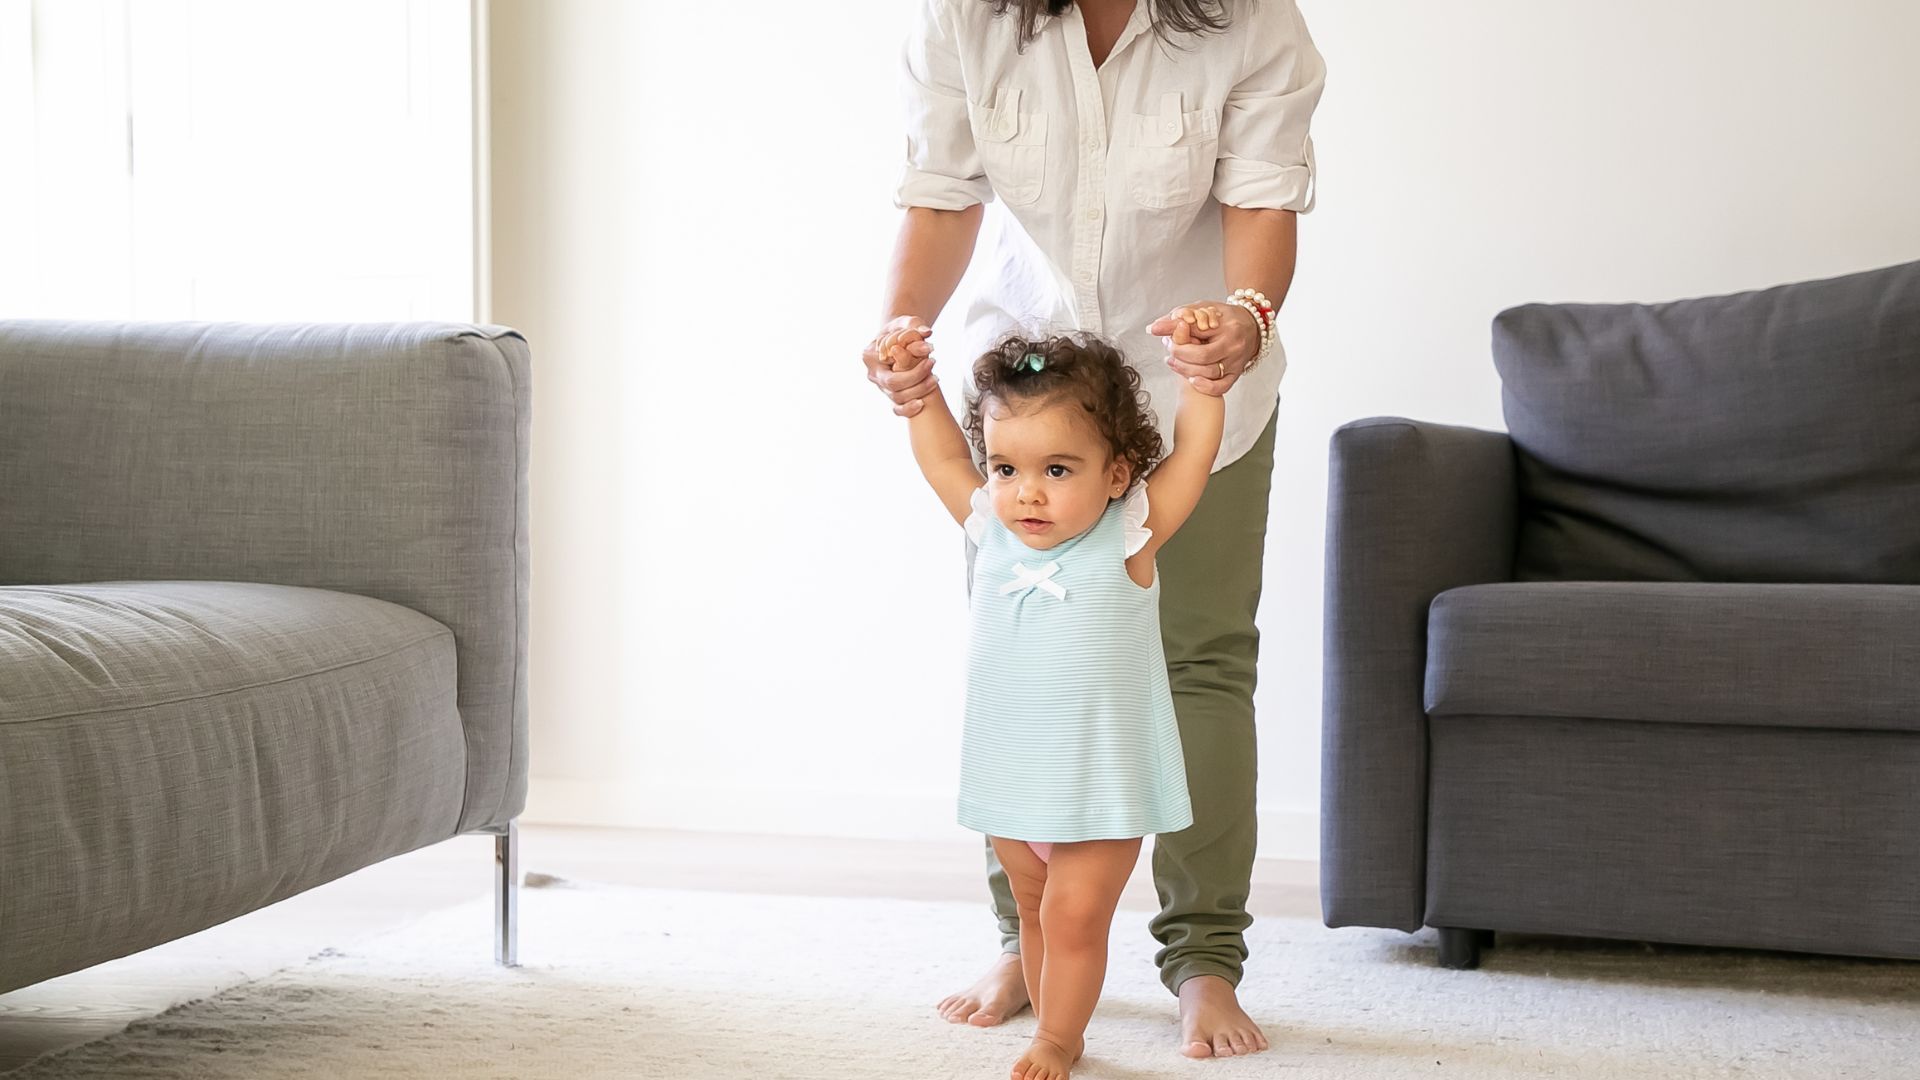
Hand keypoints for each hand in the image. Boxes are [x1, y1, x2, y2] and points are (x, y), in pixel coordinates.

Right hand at [863, 316, 939, 417]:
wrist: (899, 340)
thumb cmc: (902, 330)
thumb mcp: (906, 323)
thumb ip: (915, 325)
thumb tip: (926, 333)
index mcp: (870, 355)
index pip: (889, 364)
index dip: (911, 365)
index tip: (930, 356)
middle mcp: (873, 373)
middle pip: (893, 385)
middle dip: (916, 378)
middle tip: (933, 364)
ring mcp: (881, 386)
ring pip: (897, 398)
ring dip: (918, 391)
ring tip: (935, 378)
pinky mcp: (890, 395)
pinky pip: (896, 409)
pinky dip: (908, 409)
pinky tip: (922, 404)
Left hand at [1146, 301, 1260, 395]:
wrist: (1252, 326)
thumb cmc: (1224, 317)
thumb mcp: (1202, 308)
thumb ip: (1178, 316)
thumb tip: (1152, 328)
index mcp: (1225, 324)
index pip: (1196, 330)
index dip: (1174, 332)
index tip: (1157, 332)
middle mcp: (1233, 344)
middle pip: (1202, 356)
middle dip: (1179, 354)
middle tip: (1169, 348)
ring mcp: (1236, 361)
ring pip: (1209, 372)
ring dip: (1185, 369)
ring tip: (1172, 360)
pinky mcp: (1236, 373)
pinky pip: (1221, 386)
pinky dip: (1205, 386)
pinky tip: (1192, 379)